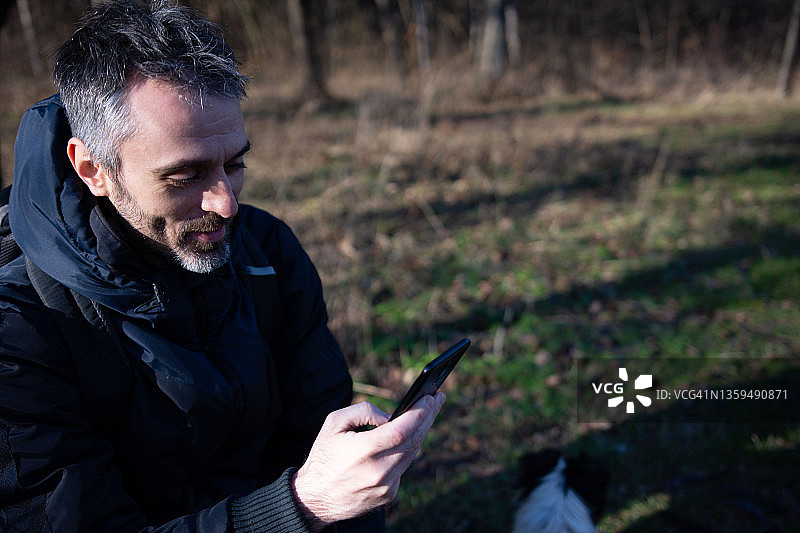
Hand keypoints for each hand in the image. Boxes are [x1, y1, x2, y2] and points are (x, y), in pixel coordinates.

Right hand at [292, 392, 445, 530]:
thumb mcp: (334, 423)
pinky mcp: (389, 495)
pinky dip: (407, 450)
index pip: (399, 431)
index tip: (429, 398)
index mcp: (362, 452)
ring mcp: (385, 486)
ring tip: (427, 414)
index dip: (417, 414)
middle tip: (436, 399)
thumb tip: (390, 415)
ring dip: (421, 432)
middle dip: (427, 417)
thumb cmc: (324, 456)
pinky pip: (404, 467)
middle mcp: (377, 472)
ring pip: (411, 454)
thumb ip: (363, 411)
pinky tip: (411, 436)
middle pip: (412, 441)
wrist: (316, 498)